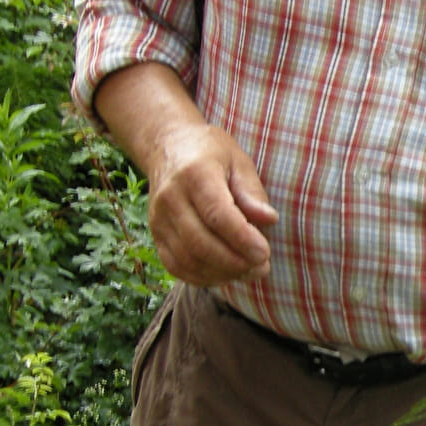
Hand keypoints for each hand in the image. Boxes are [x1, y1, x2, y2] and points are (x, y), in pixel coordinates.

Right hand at [142, 119, 276, 285]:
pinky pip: (175, 265)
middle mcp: (171, 198)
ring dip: (220, 273)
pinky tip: (225, 275)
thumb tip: (269, 221)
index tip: (264, 252)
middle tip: (262, 267)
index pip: (217, 214)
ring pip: (186, 259)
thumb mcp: (238, 161)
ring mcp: (158, 219)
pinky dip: (201, 277)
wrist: (168, 147)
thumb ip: (252, 192)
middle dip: (234, 262)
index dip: (242, 238)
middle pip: (200, 242)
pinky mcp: (155, 234)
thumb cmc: (211, 153)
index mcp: (195, 174)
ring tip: (249, 273)